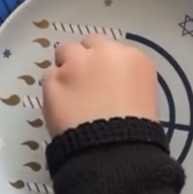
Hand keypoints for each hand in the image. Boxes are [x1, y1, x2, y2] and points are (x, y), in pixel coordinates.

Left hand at [42, 34, 157, 137]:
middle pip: (87, 43)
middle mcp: (104, 53)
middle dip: (85, 58)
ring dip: (66, 67)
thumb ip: (126, 80)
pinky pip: (49, 76)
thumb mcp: (144, 98)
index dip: (104, 64)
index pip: (111, 48)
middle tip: (84, 82)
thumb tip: (112, 83)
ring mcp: (76, 64)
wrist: (114, 150)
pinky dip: (53, 88)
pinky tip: (60, 106)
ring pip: (64, 52)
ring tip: (68, 93)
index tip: (103, 80)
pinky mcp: (53, 79)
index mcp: (132, 57)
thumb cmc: (136, 132)